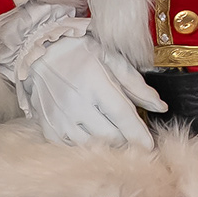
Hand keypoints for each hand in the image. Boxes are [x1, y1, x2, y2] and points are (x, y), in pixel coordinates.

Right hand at [0, 2, 159, 149]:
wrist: (36, 50)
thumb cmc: (78, 51)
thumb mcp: (111, 58)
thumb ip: (136, 85)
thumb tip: (160, 107)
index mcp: (95, 83)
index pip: (123, 117)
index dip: (140, 135)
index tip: (150, 145)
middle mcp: (76, 103)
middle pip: (111, 136)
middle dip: (126, 139)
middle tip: (130, 134)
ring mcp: (60, 117)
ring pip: (93, 144)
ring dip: (106, 143)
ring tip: (111, 132)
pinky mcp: (49, 127)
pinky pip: (73, 146)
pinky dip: (86, 143)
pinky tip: (90, 131)